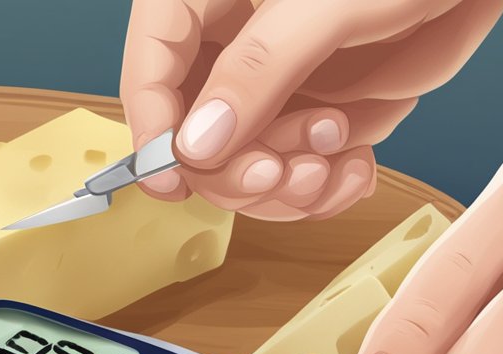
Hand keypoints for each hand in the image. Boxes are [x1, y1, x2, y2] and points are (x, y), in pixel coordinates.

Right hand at [120, 0, 502, 219]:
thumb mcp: (327, 5)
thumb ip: (258, 70)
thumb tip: (197, 144)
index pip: (150, 65)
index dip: (152, 128)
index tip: (171, 181)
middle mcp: (232, 42)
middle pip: (192, 129)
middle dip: (234, 167)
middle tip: (278, 174)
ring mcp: (272, 82)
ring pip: (241, 161)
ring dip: (282, 185)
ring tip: (330, 166)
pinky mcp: (313, 109)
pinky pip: (292, 169)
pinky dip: (321, 187)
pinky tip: (353, 171)